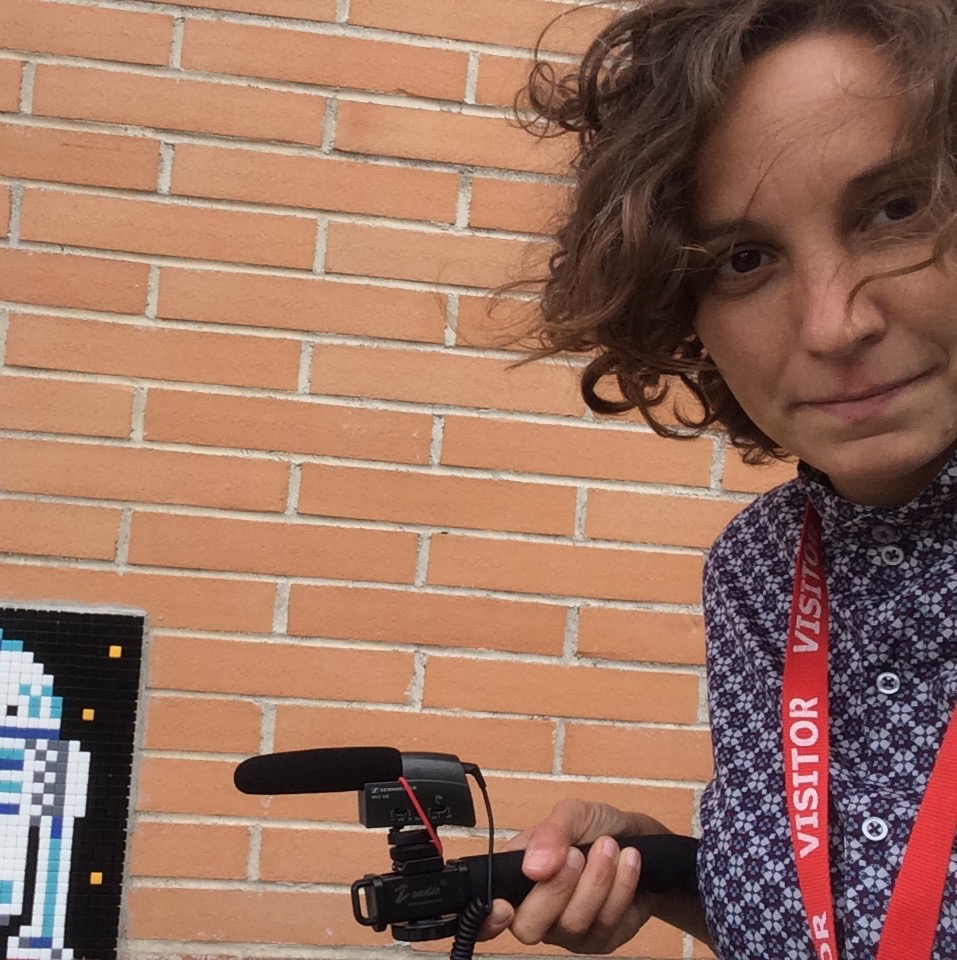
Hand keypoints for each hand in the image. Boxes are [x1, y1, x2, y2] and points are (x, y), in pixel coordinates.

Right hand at [478, 799, 670, 953]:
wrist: (638, 840)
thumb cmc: (595, 827)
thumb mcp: (570, 814)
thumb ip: (548, 834)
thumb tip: (532, 866)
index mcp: (514, 879)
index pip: (486, 916)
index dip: (488, 922)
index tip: (505, 906)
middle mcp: (535, 911)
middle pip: (529, 927)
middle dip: (558, 888)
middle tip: (578, 855)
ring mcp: (567, 931)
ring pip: (573, 925)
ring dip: (597, 880)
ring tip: (610, 847)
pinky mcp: (600, 940)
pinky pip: (606, 925)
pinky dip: (621, 888)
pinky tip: (628, 863)